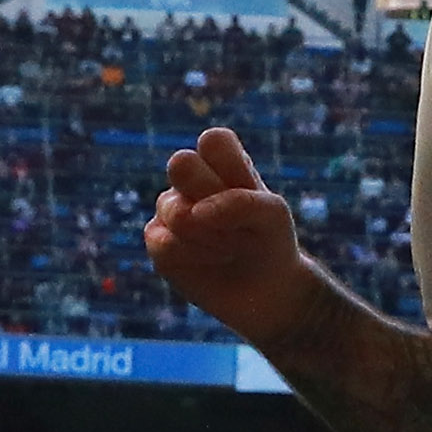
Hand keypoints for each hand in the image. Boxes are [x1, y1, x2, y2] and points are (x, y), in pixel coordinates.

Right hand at [146, 125, 319, 340]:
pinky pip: (166, 244)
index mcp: (220, 160)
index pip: (213, 141)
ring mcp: (170, 208)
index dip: (231, 169)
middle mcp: (190, 179)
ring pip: (177, 212)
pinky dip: (198, 257)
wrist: (266, 290)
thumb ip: (239, 202)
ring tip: (231, 248)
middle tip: (237, 222)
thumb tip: (193, 213)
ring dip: (213, 237)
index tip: (250, 192)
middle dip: (211, 195)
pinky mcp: (158, 240)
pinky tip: (213, 261)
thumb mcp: (273, 215)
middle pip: (180, 163)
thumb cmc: (271, 241)